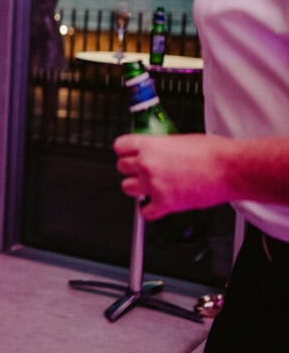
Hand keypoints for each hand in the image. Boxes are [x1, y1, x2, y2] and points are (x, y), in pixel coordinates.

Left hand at [114, 133, 234, 219]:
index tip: (129, 154)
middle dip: (132, 169)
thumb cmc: (213, 153)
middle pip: (121, 167)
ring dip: (137, 187)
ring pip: (127, 188)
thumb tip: (154, 151)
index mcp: (150, 145)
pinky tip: (157, 204)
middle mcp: (147, 165)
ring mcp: (154, 185)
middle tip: (144, 171)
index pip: (120, 146)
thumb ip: (160, 146)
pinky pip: (145, 212)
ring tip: (151, 186)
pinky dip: (150, 210)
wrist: (232, 169)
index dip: (125, 151)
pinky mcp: (165, 204)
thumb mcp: (179, 139)